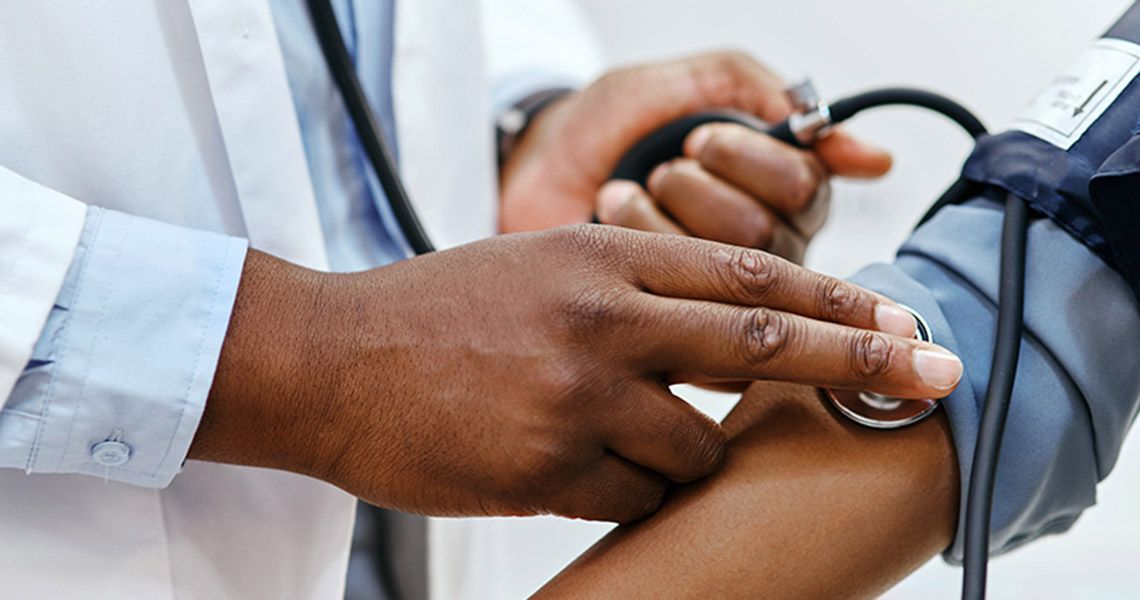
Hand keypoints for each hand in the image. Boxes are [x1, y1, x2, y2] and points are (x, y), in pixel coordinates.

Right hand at [191, 226, 959, 522]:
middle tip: (935, 372)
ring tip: (612, 439)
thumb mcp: (540, 265)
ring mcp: (580, 395)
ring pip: (696, 447)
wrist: (330, 360)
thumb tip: (725, 330)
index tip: (899, 318)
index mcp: (603, 255)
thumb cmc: (435, 313)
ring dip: (684, 455)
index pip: (748, 274)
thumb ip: (630, 288)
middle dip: (863, 359)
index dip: (836, 299)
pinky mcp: (550, 468)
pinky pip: (636, 496)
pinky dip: (627, 490)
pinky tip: (568, 468)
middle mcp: (603, 318)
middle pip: (766, 343)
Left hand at [499, 51, 891, 262]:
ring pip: (720, 271)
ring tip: (631, 188)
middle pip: (763, 233)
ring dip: (663, 210)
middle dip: (695, 187)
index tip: (698, 137)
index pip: (805, 186)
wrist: (538, 161)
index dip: (747, 159)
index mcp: (783, 190)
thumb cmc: (615, 123)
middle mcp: (765, 247)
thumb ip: (776, 107)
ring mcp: (719, 294)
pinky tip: (613, 213)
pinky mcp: (675, 327)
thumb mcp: (692, 84)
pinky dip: (635, 235)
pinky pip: (677, 301)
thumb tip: (875, 162)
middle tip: (663, 167)